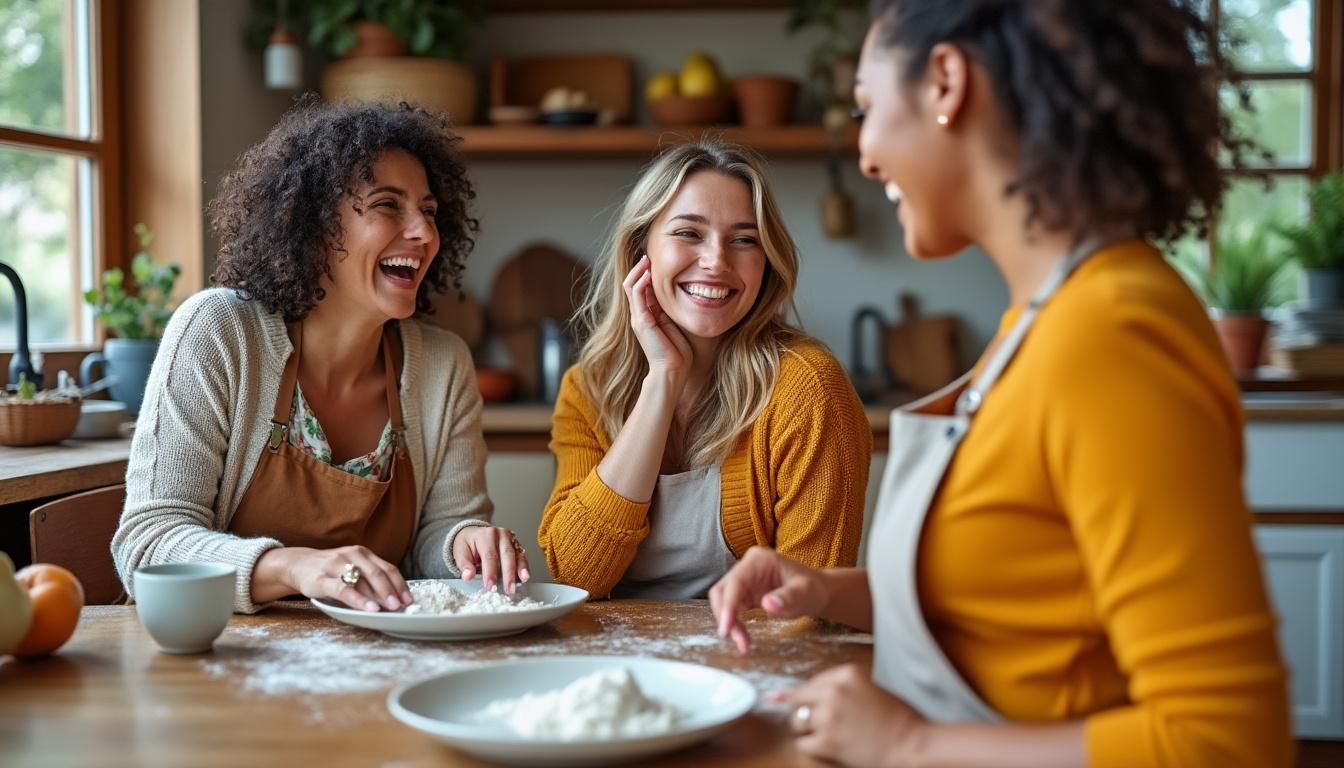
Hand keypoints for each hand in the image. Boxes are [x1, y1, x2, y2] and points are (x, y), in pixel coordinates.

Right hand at [267, 545, 411, 611]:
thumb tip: (392, 599)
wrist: (298, 564)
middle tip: (401, 606)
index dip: (400, 584)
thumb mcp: (352, 568)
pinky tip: (369, 608)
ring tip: (389, 608)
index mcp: (362, 553)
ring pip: (362, 580)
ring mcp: (336, 565)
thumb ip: (369, 579)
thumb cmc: (331, 571)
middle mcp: (351, 556)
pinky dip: (358, 600)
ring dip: (378, 596)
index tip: (408, 599)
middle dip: (392, 590)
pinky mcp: (322, 579)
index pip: (387, 568)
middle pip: (378, 573)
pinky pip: (343, 590)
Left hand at [453, 526, 530, 593]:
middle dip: (508, 574)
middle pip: (507, 554)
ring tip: (522, 581)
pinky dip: (524, 567)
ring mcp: (510, 539)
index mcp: (485, 535)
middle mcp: (500, 534)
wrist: (473, 533)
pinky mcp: (516, 544)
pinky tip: (525, 576)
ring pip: (517, 554)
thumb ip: (464, 565)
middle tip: (508, 589)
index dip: (490, 572)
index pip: (489, 555)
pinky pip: (522, 556)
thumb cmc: (467, 543)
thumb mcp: (460, 552)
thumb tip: (468, 576)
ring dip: (520, 569)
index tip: (490, 586)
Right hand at [623, 255, 692, 385]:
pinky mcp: (642, 321)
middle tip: (648, 255)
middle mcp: (639, 315)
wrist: (672, 371)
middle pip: (631, 284)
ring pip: (630, 287)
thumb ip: (671, 311)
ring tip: (646, 259)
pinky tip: (648, 273)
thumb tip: (680, 293)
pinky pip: (636, 296)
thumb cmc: (678, 351)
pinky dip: (641, 282)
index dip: (644, 273)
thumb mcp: (675, 324)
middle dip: (639, 268)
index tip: (653, 260)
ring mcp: (638, 318)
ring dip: (638, 271)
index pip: (640, 288)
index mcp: (647, 316)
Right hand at [708, 546, 831, 652]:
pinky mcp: (745, 593)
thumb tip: (767, 604)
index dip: (728, 605)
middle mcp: (747, 567)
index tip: (726, 628)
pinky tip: (744, 638)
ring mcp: (744, 580)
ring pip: (723, 601)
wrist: (817, 592)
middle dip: (725, 616)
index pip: (735, 582)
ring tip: (744, 644)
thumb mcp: (806, 593)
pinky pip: (732, 609)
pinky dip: (734, 624)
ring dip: (729, 623)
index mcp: (758, 560)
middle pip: (722, 591)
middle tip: (738, 641)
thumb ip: (789, 597)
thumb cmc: (813, 589)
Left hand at [786, 664, 929, 767]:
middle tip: (823, 722)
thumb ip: (840, 687)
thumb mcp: (869, 687)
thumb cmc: (898, 718)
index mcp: (846, 673)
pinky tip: (828, 747)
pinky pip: (802, 744)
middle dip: (806, 711)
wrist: (912, 744)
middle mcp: (834, 691)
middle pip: (798, 699)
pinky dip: (811, 747)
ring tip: (828, 734)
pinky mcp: (827, 742)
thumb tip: (789, 693)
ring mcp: (828, 716)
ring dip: (807, 729)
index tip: (817, 706)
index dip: (813, 697)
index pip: (811, 681)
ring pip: (797, 722)